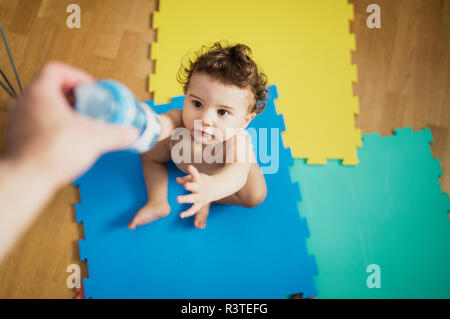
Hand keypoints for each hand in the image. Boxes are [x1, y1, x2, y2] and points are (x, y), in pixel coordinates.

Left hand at [1, 61, 138, 186]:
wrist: (26, 180)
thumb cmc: (50, 154)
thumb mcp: (95, 139)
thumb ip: (117, 133)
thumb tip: (130, 133)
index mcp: (40, 93)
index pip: (57, 69)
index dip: (77, 76)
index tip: (90, 89)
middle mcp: (25, 103)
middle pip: (51, 88)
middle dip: (74, 97)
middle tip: (90, 107)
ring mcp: (19, 120)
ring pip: (44, 107)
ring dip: (64, 113)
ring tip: (81, 125)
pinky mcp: (20, 138)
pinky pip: (39, 124)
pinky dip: (55, 128)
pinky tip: (69, 142)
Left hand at [176, 165, 213, 218]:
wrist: (217, 189)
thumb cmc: (203, 181)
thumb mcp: (196, 177)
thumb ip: (186, 178)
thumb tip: (177, 180)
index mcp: (200, 180)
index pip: (196, 175)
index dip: (193, 171)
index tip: (189, 167)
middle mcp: (200, 189)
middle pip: (195, 187)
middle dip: (190, 186)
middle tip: (185, 185)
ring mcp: (201, 197)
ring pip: (193, 199)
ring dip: (186, 199)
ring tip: (178, 198)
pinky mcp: (200, 204)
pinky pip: (193, 210)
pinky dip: (188, 213)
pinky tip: (181, 215)